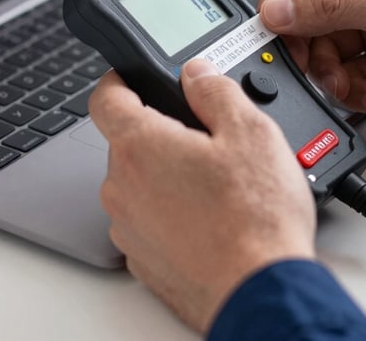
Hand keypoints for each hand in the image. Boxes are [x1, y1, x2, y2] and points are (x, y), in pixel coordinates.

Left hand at [89, 59, 315, 332]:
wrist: (260, 292)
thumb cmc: (255, 219)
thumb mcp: (250, 133)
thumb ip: (216, 91)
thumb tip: (197, 73)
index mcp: (139, 146)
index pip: (105, 97)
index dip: (119, 80)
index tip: (131, 77)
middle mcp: (121, 187)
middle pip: (127, 141)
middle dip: (159, 133)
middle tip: (204, 140)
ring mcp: (128, 227)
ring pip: (137, 182)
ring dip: (164, 175)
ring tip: (214, 186)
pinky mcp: (141, 259)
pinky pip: (146, 219)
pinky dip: (167, 213)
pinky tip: (207, 218)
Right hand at [259, 0, 365, 119]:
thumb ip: (332, 7)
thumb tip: (278, 9)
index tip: (272, 25)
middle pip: (307, 14)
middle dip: (306, 44)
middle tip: (312, 65)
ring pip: (323, 50)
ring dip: (331, 73)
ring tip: (354, 84)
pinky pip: (347, 76)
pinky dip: (354, 90)